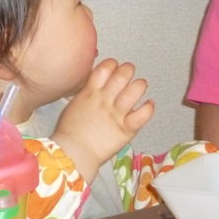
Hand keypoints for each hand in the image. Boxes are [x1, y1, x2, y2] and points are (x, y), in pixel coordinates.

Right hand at [52, 59, 154, 182]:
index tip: (114, 68)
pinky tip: (148, 105)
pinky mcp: (126, 128)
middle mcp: (105, 99)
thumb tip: (95, 85)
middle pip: (123, 74)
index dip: (113, 64)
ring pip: (137, 89)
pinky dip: (149, 107)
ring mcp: (117, 113)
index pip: (106, 67)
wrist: (72, 153)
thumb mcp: (74, 104)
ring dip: (140, 85)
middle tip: (128, 75)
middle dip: (129, 70)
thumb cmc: (70, 132)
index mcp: (90, 92)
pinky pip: (144, 113)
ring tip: (139, 88)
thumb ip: (87, 92)